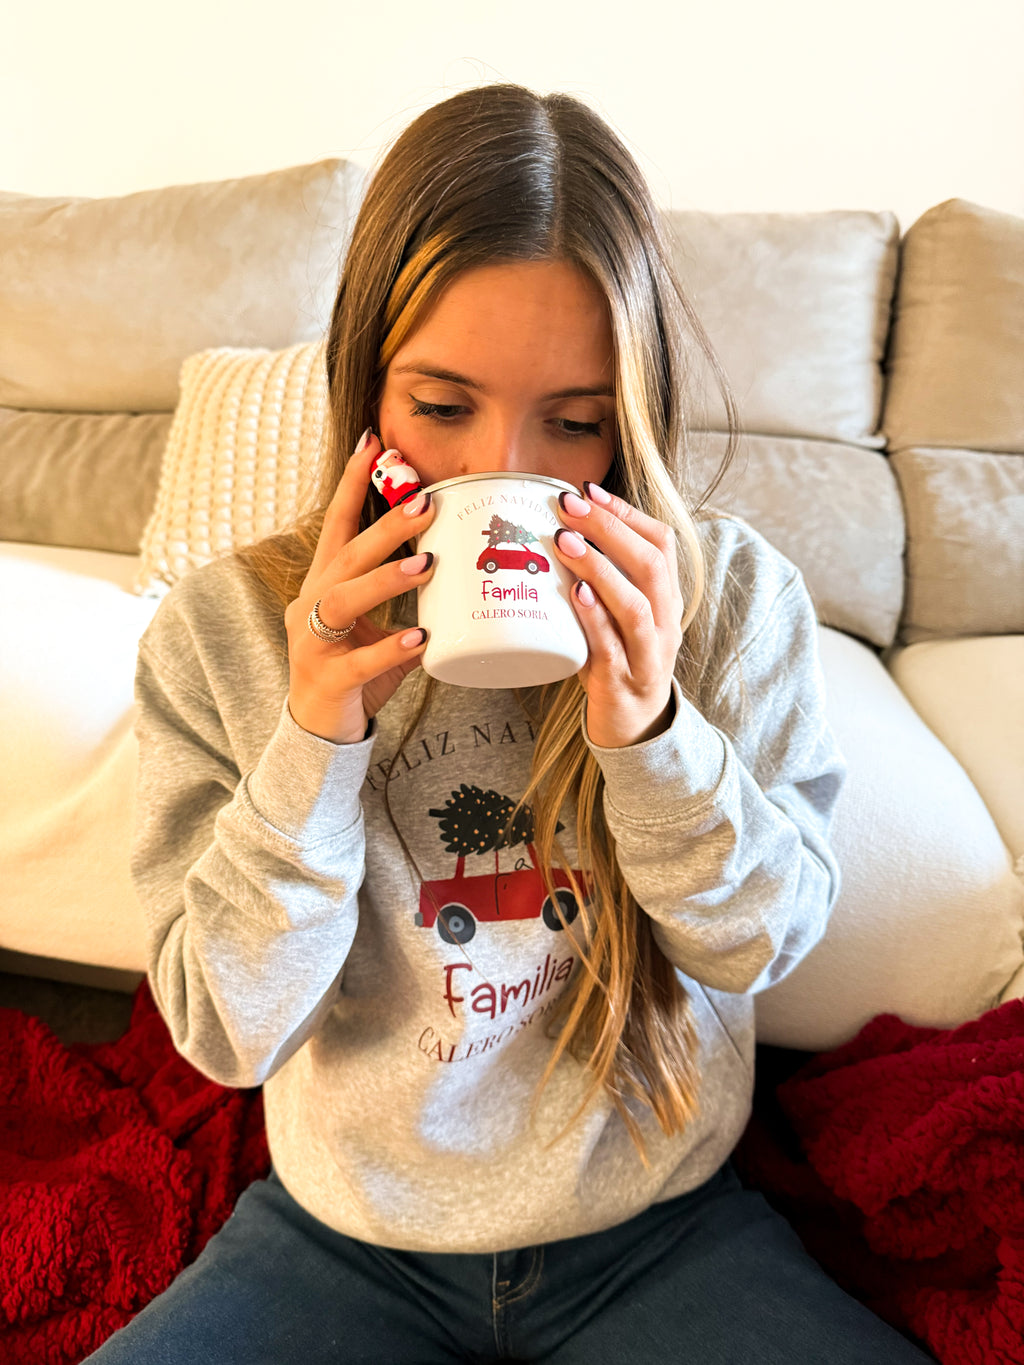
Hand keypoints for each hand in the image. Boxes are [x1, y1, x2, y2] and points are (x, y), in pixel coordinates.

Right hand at [283, 432, 436, 743]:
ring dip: (386, 578)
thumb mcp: (377, 627)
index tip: (372, 442)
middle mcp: (311, 605)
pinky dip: (389, 648)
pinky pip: (358, 661)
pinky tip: (419, 638)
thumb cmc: (353, 672)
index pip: (338, 525)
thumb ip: (407, 599)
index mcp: (324, 585)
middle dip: (385, 525)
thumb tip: (458, 566)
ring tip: (427, 564)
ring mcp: (312, 642)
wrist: (318, 732)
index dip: (352, 484)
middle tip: (425, 500)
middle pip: (346, 554)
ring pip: (343, 600)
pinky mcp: (326, 679)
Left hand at [552, 481, 682, 748]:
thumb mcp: (615, 613)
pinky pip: (613, 647)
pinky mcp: (623, 683)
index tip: (588, 490)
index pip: (661, 543)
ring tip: (565, 541)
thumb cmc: (616, 659)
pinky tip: (575, 595)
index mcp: (665, 598)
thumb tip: (554, 527)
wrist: (633, 727)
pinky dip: (595, 618)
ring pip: (635, 605)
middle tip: (569, 506)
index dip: (626, 513)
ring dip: (600, 568)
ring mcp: (647, 654)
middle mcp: (664, 622)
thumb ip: (598, 577)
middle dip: (610, 530)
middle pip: (651, 565)